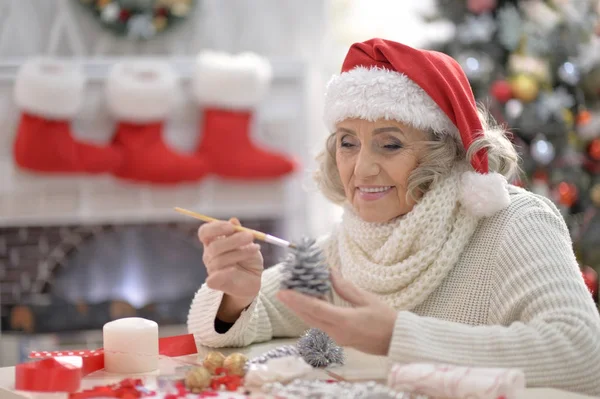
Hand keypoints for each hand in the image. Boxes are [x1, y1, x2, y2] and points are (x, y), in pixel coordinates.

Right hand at [199, 218, 263, 319]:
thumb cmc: (248, 259)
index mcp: (213, 241)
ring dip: (240, 253)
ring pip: (219, 260)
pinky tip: (235, 269)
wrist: (253, 279)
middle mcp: (209, 254)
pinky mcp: (214, 282)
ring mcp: (211, 269)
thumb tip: (233, 220)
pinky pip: (215, 277)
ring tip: (255, 249)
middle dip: (234, 240)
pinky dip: (226, 271)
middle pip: (214, 246)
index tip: (231, 227)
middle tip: (250, 236)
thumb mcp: (248, 243)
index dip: (216, 228)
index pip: (205, 232)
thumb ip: (239, 232)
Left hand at [276, 269, 396, 355]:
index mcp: (344, 321)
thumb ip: (346, 287)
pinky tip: (307, 304)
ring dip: (300, 309)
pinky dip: (311, 313)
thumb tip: (329, 273)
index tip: (283, 292)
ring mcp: (337, 337)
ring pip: (313, 322)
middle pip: (309, 317)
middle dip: (293, 304)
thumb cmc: (386, 319)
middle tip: (280, 291)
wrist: (397, 341)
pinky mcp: (339, 338)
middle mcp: (336, 332)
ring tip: (289, 295)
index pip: (315, 309)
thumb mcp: (367, 299)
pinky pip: (320, 324)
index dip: (297, 300)